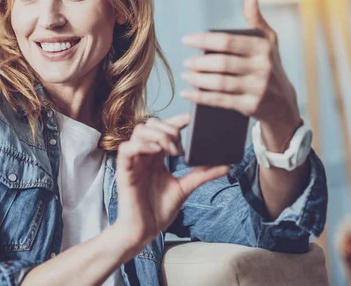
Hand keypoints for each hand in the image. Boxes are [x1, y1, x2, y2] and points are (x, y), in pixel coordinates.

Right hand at [113, 113, 228, 250]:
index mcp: (156, 156)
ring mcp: (133, 161)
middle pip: (151, 124)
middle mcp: (144, 155)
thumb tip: (226, 166)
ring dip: (158, 135)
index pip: (163, 128)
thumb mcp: (185, 188)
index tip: (192, 119)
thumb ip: (202, 174)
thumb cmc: (159, 210)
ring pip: (140, 131)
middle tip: (181, 147)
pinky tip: (156, 151)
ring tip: (172, 151)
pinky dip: (141, 145)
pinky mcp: (124, 171)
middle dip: (169, 128)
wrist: (144, 231)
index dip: (176, 120)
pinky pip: (126, 148)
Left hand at [180, 0, 301, 151]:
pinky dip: (201, 97)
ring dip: (198, 80)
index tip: (186, 40)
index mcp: (263, 47)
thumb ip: (255, 16)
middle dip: (200, 63)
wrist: (284, 103)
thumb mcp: (268, 40)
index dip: (204, 40)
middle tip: (185, 62)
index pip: (228, 41)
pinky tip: (187, 93)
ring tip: (185, 75)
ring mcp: (258, 88)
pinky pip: (221, 101)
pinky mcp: (252, 106)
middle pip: (222, 63)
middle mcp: (262, 67)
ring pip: (220, 83)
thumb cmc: (270, 64)